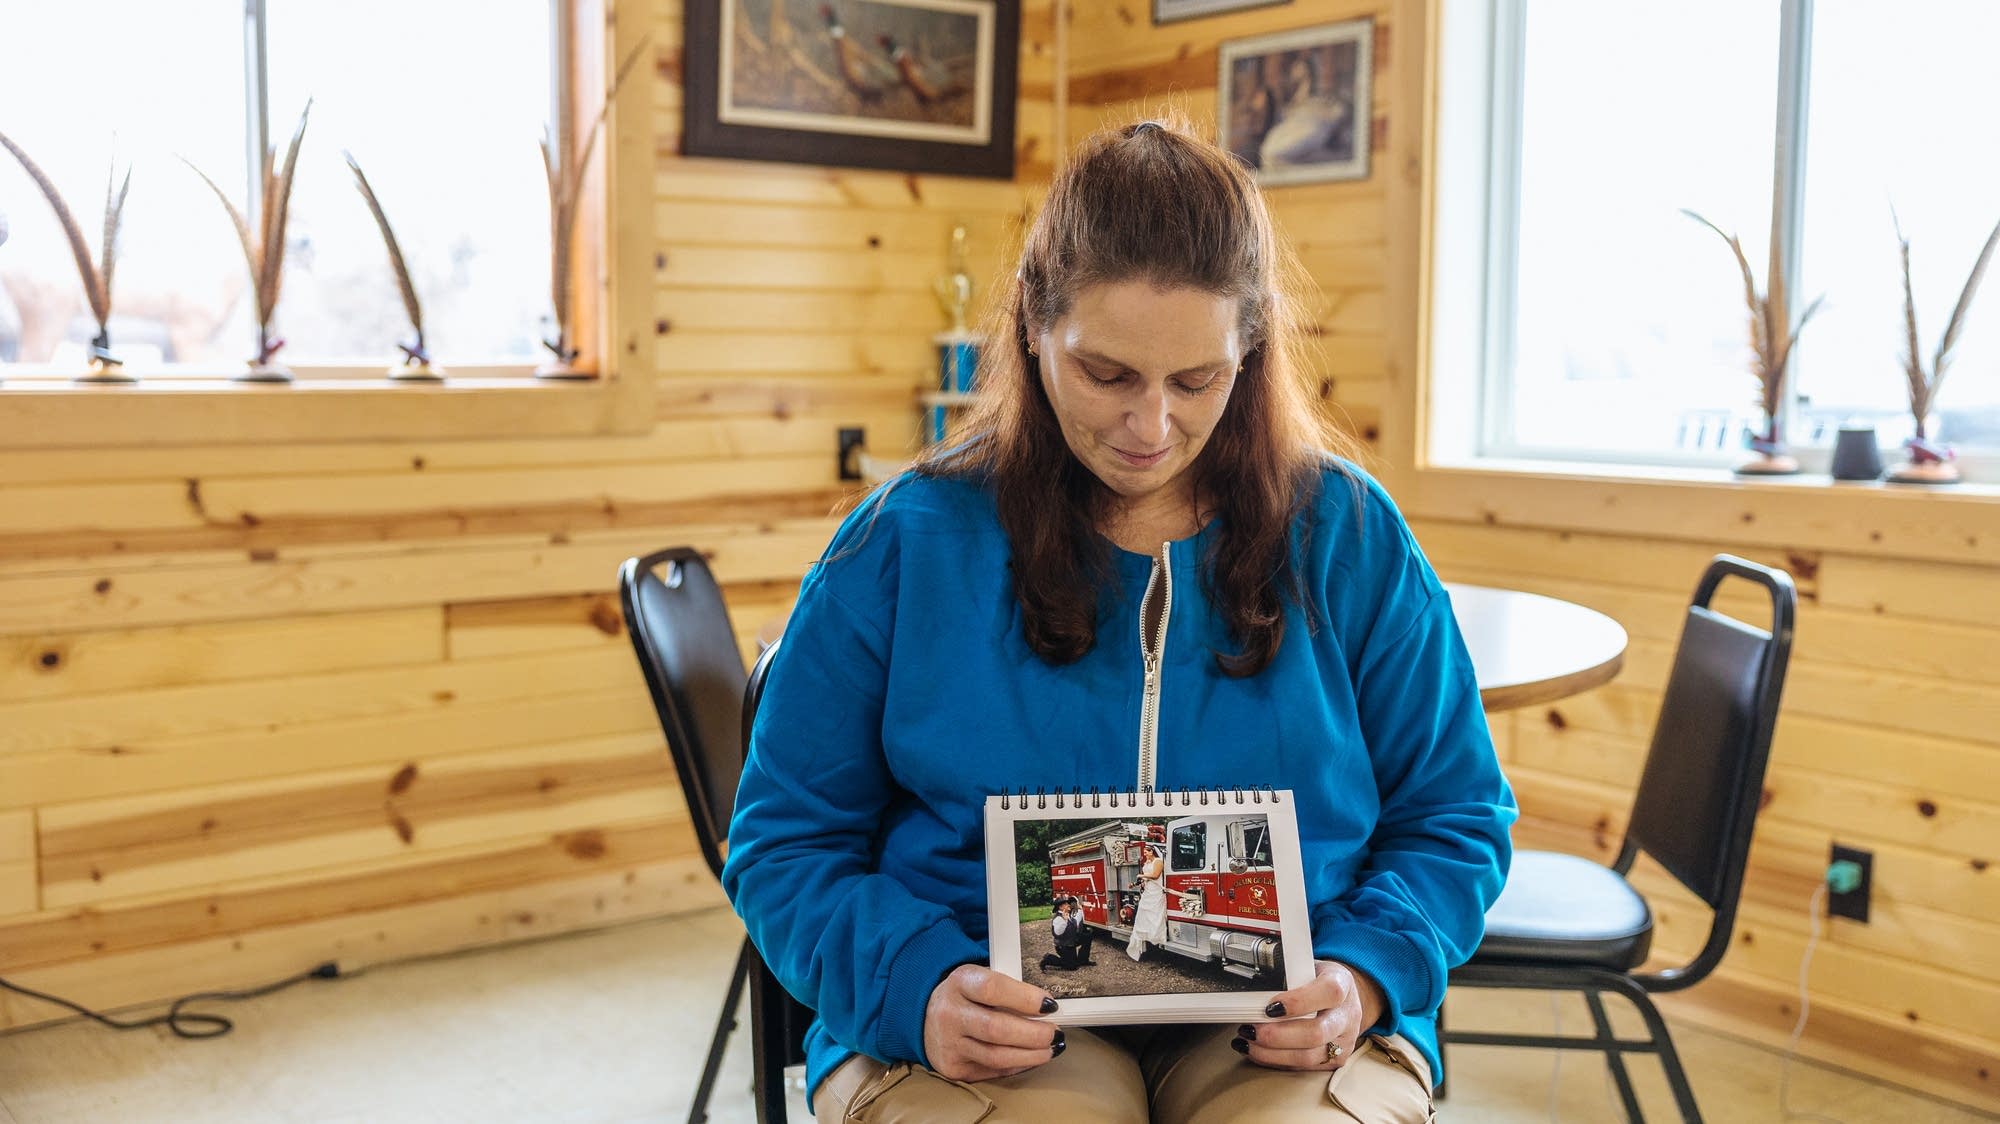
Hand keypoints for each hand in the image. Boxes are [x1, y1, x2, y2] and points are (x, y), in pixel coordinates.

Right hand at [922, 964, 1064, 1081]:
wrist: (925, 1016)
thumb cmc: (965, 995)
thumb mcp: (978, 978)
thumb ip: (1007, 988)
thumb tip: (1047, 1005)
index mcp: (960, 982)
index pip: (993, 989)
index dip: (1025, 998)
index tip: (1050, 1004)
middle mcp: (950, 1013)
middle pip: (997, 1028)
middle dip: (1034, 1034)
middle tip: (1055, 1032)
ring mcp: (949, 1043)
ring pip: (997, 1056)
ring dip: (1031, 1054)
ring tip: (1051, 1048)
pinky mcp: (952, 1067)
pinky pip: (992, 1071)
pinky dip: (1017, 1065)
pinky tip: (1031, 1058)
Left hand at [1235, 960, 1383, 1069]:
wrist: (1343, 997)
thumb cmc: (1317, 979)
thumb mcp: (1306, 966)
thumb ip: (1286, 976)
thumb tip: (1251, 989)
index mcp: (1342, 983)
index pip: (1328, 993)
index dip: (1298, 1002)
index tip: (1269, 1007)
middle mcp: (1347, 1015)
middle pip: (1316, 1032)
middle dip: (1277, 1035)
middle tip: (1250, 1030)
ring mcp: (1345, 1041)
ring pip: (1309, 1056)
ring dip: (1272, 1053)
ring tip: (1248, 1043)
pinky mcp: (1336, 1060)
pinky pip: (1304, 1067)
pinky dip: (1276, 1061)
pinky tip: (1257, 1051)